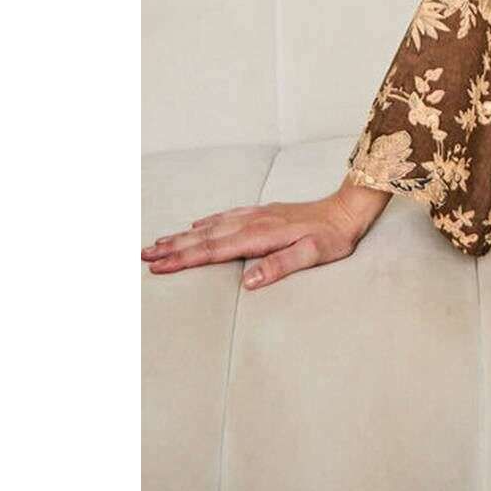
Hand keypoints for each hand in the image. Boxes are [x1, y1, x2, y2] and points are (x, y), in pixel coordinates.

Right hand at [141, 185, 388, 289]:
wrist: (348, 209)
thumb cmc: (333, 237)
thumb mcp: (313, 255)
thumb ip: (281, 266)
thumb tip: (248, 281)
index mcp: (260, 235)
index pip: (213, 250)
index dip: (184, 259)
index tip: (158, 266)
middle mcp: (253, 222)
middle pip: (205, 237)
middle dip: (172, 248)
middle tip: (142, 256)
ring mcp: (257, 215)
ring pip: (211, 226)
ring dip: (183, 236)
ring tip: (158, 243)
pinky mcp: (264, 212)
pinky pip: (226, 217)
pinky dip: (206, 223)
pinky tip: (196, 225)